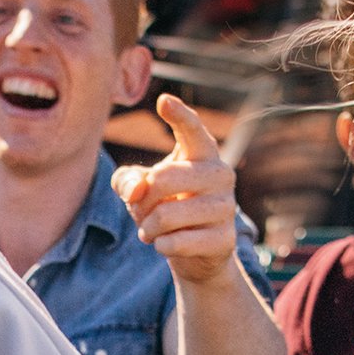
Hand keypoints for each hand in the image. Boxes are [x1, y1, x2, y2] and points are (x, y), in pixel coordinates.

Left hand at [113, 94, 242, 287]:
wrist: (198, 253)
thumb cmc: (167, 207)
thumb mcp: (140, 190)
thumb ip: (127, 181)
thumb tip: (136, 190)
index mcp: (202, 154)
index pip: (191, 130)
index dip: (178, 116)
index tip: (163, 101)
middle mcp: (221, 174)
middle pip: (163, 179)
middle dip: (141, 200)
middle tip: (139, 212)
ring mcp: (227, 207)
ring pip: (167, 215)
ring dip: (148, 227)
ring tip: (149, 231)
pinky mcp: (224, 239)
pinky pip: (176, 242)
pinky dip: (161, 246)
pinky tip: (164, 245)